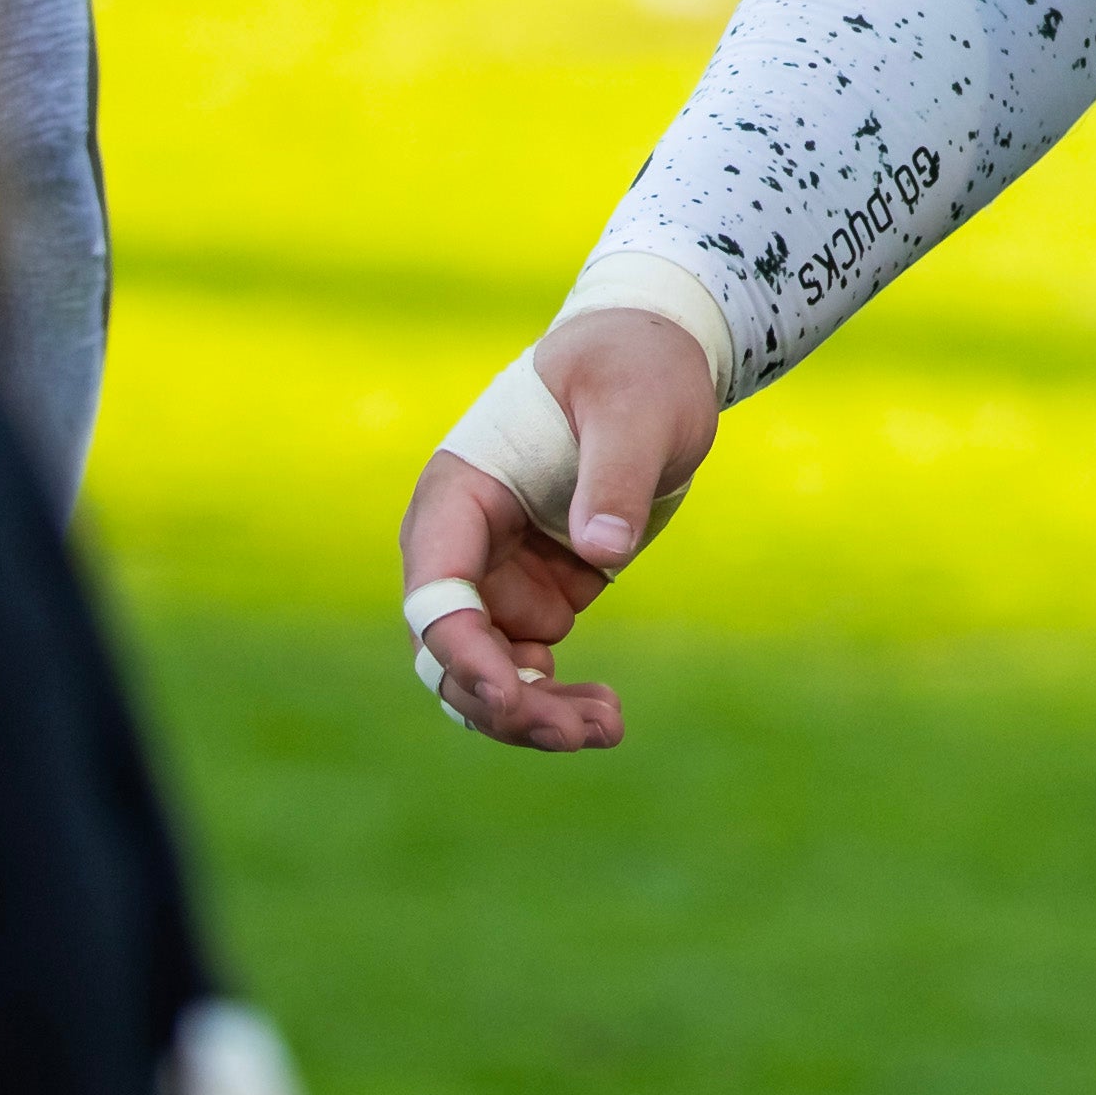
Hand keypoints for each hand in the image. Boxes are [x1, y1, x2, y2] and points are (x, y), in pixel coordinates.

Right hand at [393, 310, 718, 751]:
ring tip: (606, 729)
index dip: (461, 649)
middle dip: (501, 703)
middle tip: (577, 733)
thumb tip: (601, 550)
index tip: (512, 694)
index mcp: (459, 492)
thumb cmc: (634, 368)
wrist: (659, 361)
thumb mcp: (633, 407)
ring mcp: (500, 573)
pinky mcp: (541, 591)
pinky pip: (528, 665)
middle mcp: (465, 541)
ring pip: (487, 671)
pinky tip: (606, 715)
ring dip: (532, 716)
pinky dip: (557, 700)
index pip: (436, 588)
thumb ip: (616, 473)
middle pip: (450, 650)